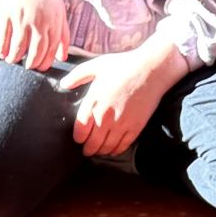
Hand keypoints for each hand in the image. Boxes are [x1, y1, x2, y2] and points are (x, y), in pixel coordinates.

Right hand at [0, 0, 69, 71]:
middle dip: (31, 63)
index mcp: (53, 20)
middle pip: (35, 51)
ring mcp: (21, 17)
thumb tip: (62, 57)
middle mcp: (38, 20)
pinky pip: (3, 37)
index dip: (45, 62)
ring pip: (19, 47)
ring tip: (13, 60)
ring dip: (15, 58)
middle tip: (27, 66)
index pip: (50, 48)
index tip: (40, 68)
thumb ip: (62, 35)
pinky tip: (3, 53)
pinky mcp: (5, 13)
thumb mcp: (59, 12)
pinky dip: (2, 49)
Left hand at [59, 42, 184, 158]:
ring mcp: (121, 123)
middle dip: (88, 149)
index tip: (79, 139)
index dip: (78, 138)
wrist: (151, 69)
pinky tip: (113, 149)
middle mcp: (105, 116)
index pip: (80, 130)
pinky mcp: (135, 127)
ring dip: (100, 151)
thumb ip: (78, 75)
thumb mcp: (97, 65)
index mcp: (93, 102)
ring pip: (106, 147)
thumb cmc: (124, 65)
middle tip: (87, 150)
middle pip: (92, 143)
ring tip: (98, 151)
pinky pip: (122, 146)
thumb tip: (63, 84)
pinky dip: (116, 150)